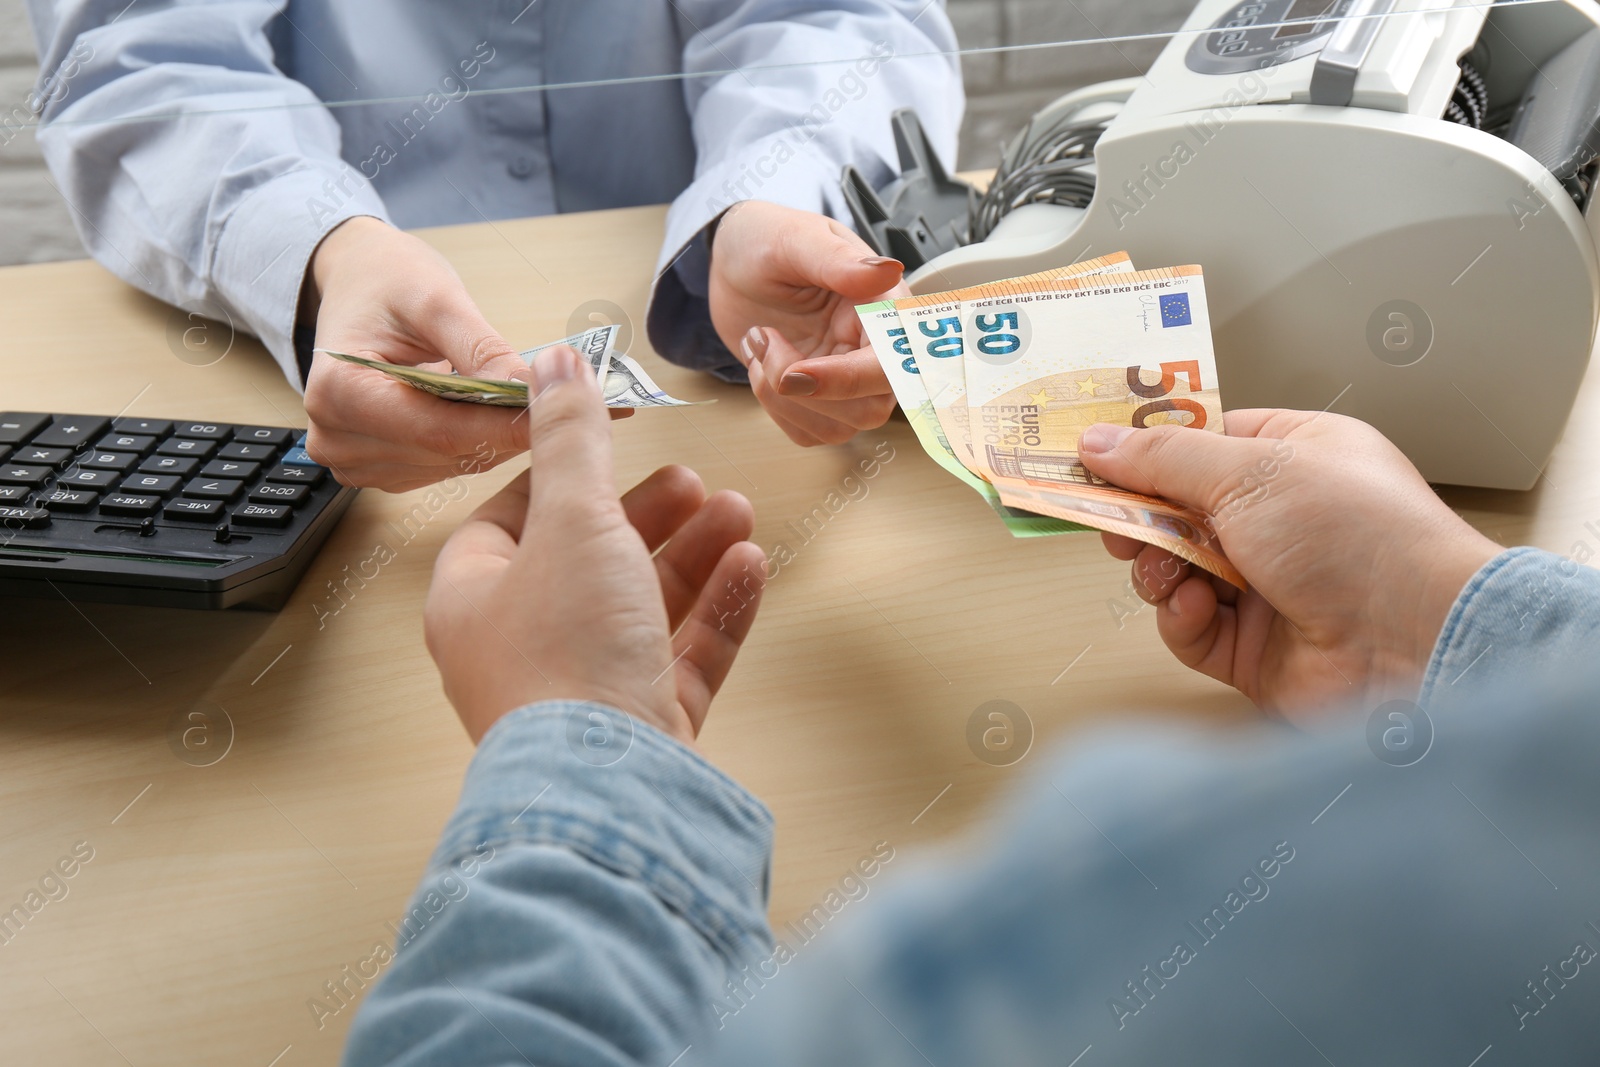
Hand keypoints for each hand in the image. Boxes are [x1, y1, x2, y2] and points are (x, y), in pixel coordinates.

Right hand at [302, 217, 628, 491]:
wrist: (356, 282)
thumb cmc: (385, 280)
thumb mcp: (434, 297)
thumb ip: (480, 348)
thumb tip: (530, 386)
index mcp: (340, 393)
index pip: (439, 430)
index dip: (507, 427)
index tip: (567, 415)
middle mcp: (339, 439)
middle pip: (449, 452)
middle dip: (516, 430)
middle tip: (589, 409)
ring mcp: (358, 460)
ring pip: (456, 464)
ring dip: (507, 438)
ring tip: (556, 407)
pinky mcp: (384, 467)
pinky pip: (449, 464)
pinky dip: (487, 441)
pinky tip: (517, 416)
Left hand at [424, 343, 766, 743]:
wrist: (610, 789)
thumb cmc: (569, 649)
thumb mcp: (574, 517)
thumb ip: (572, 436)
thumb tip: (556, 356)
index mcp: (476, 600)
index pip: (508, 521)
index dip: (560, 478)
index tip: (605, 448)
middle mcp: (522, 649)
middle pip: (587, 562)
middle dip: (647, 516)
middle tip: (694, 483)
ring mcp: (584, 694)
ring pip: (640, 609)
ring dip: (691, 556)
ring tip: (737, 513)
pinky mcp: (640, 729)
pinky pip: (680, 657)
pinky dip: (714, 610)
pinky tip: (750, 567)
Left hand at [707, 200, 901, 445]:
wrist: (733, 261)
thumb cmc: (767, 240)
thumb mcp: (796, 239)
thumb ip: (838, 261)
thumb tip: (887, 271)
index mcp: (882, 308)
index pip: (891, 366)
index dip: (846, 380)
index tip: (795, 372)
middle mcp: (872, 348)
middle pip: (870, 410)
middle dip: (806, 392)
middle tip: (764, 340)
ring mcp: (846, 377)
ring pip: (838, 429)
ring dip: (783, 399)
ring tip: (759, 343)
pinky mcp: (819, 398)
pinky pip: (810, 433)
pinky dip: (776, 410)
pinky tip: (762, 364)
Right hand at [1078, 411, 1500, 717]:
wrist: (1415, 642)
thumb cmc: (1358, 536)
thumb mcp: (1251, 470)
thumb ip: (1163, 458)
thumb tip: (1097, 442)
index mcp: (1298, 457)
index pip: (1204, 442)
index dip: (1149, 449)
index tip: (1094, 455)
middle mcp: (1283, 520)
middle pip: (1179, 509)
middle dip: (1141, 516)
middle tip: (1109, 519)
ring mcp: (1268, 586)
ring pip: (1174, 570)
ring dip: (1158, 568)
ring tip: (1166, 568)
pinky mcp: (1253, 648)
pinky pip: (1190, 628)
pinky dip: (1181, 618)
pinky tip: (1195, 608)